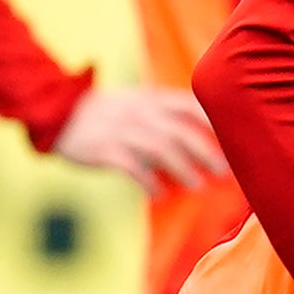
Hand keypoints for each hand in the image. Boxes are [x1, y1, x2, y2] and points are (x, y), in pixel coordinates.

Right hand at [53, 83, 222, 193]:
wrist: (58, 112)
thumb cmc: (108, 112)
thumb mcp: (138, 101)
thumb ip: (167, 112)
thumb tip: (204, 134)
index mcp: (151, 98)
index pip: (191, 106)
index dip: (215, 124)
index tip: (234, 141)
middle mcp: (140, 112)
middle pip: (181, 132)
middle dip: (206, 153)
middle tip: (225, 172)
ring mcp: (122, 130)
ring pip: (160, 150)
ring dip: (183, 170)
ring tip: (198, 187)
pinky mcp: (105, 149)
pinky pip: (132, 167)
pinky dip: (149, 182)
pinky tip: (159, 194)